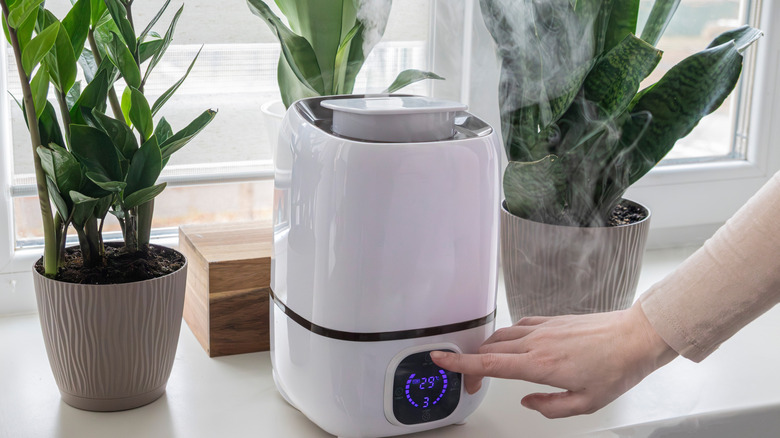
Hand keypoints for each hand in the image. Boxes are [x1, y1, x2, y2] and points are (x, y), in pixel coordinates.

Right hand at [430, 302, 677, 417]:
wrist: (636, 336)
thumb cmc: (616, 368)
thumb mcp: (586, 404)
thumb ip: (550, 408)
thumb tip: (529, 403)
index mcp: (540, 365)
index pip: (489, 364)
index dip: (460, 364)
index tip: (440, 360)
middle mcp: (537, 342)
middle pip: (489, 349)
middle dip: (472, 364)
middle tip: (470, 382)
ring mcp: (543, 328)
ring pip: (502, 335)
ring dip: (487, 348)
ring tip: (485, 363)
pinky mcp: (552, 320)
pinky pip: (519, 326)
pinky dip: (507, 335)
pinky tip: (512, 343)